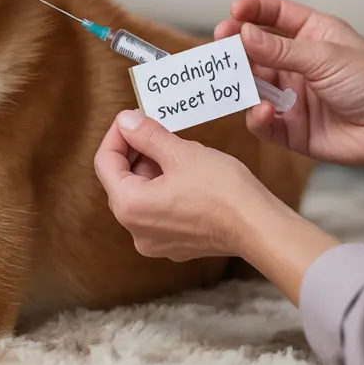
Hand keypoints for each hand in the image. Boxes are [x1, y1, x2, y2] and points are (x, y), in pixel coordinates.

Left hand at [93, 110, 279, 260]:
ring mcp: (155, 242)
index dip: (117, 135)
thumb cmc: (223, 191)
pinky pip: (158, 211)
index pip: (105, 163)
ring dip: (151, 170)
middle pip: (121, 181)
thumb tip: (126, 121)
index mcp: (130, 207)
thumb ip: (146, 135)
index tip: (131, 119)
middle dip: (135, 153)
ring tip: (173, 150)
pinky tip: (184, 174)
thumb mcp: (180, 153)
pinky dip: (163, 190)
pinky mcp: (175, 245)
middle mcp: (136, 230)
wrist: (258, 227)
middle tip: (154, 130)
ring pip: (140, 196)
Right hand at [215, 0, 363, 168]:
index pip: (275, 16)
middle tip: (220, 47)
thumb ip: (280, 49)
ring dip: (242, 83)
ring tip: (235, 80)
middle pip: (256, 52)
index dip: (253, 11)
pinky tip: (264, 111)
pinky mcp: (292, 129)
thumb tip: (244, 34)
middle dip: (236, 49)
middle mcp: (299, 64)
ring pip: (253, 87)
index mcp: (312, 36)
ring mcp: (293, 97)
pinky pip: (262, 122)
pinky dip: (257, 117)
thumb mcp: (324, 56)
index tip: (233, 12)